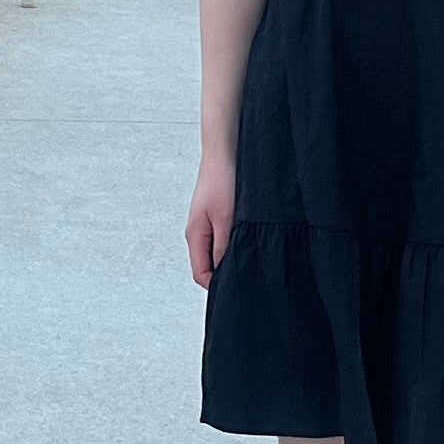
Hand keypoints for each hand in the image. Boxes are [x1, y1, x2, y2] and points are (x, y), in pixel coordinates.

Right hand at [184, 157, 233, 288]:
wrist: (223, 154)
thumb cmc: (222, 182)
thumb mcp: (226, 219)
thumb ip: (223, 247)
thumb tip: (223, 272)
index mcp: (195, 236)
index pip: (201, 274)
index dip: (216, 287)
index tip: (237, 289)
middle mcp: (196, 233)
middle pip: (206, 266)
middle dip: (223, 274)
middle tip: (246, 276)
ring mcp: (203, 225)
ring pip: (213, 253)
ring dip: (227, 259)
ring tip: (248, 258)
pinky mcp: (212, 216)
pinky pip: (218, 240)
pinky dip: (229, 245)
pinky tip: (244, 241)